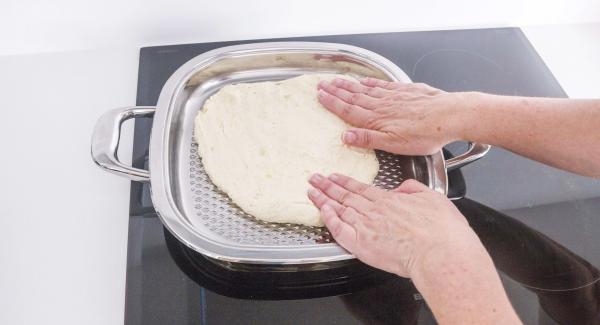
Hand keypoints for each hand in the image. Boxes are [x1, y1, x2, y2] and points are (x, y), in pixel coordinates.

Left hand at [307, 173, 480, 277]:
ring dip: (323, 199)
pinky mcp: (362, 244)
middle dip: (328, 186)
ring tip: (311, 191)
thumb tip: (402, 189)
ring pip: (340, 209)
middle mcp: (375, 211)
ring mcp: (367, 226)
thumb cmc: (442, 232)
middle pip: (346, 196)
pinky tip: (321, 212)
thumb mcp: (433, 198)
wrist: (439, 252)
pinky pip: (339, 229)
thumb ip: (414, 189)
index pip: (362, 189)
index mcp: (391, 201)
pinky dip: (328, 219)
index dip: (346, 182)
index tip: (335, 176)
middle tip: (314, 178)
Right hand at [317, 77, 473, 154]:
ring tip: (336, 80)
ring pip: (365, 89)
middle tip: (322, 84)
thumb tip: (346, 136)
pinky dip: (370, 81)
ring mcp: (394, 96)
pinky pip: (382, 84)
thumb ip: (369, 139)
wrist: (451, 116)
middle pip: (353, 96)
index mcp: (376, 120)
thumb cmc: (426, 134)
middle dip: (336, 91)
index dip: (332, 103)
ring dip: (349, 85)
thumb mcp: (395, 145)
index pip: (348, 110)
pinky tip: (364, 80)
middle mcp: (382, 105)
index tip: (320, 96)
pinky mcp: (406, 90)